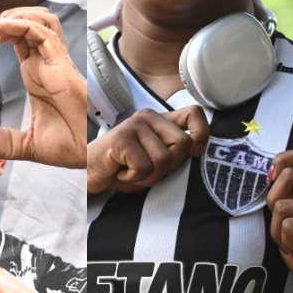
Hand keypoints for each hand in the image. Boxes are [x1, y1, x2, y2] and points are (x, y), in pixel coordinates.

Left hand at [0, 7, 85, 167]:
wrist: (89, 154)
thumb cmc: (68, 146)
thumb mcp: (26, 145)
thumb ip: (3, 141)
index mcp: (38, 74)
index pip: (21, 39)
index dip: (1, 33)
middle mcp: (48, 63)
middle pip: (31, 22)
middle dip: (7, 18)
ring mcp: (56, 62)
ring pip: (41, 20)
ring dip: (16, 16)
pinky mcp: (62, 65)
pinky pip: (45, 34)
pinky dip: (23, 25)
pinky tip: (3, 29)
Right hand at [87, 106, 209, 194]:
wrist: (90, 175)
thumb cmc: (124, 168)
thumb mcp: (157, 160)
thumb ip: (176, 152)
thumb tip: (199, 149)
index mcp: (160, 119)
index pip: (194, 113)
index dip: (202, 134)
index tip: (193, 153)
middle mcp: (148, 117)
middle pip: (183, 143)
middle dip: (169, 167)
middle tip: (147, 169)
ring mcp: (133, 125)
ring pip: (164, 159)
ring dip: (149, 176)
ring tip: (132, 171)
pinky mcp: (121, 139)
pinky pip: (144, 167)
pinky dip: (133, 178)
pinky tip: (121, 172)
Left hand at [267, 148, 292, 292]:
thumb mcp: (289, 222)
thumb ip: (281, 200)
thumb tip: (270, 178)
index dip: (282, 161)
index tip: (272, 178)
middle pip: (287, 176)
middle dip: (272, 200)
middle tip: (280, 221)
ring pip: (282, 205)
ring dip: (277, 229)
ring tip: (291, 241)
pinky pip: (288, 225)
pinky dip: (284, 241)